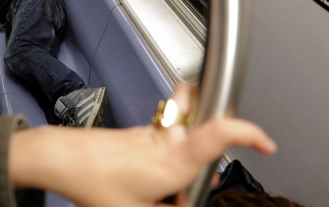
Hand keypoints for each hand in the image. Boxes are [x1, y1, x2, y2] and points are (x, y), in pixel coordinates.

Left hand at [10, 83, 276, 206]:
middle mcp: (167, 141)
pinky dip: (171, 161)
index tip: (266, 142)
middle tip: (184, 191)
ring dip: (187, 163)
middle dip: (209, 162)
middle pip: (208, 130)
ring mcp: (155, 133)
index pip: (217, 134)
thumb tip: (180, 206)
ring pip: (190, 137)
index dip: (246, 133)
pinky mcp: (144, 132)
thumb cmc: (92, 182)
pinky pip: (171, 140)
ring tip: (159, 190)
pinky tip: (147, 183)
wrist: (63, 158)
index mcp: (171, 161)